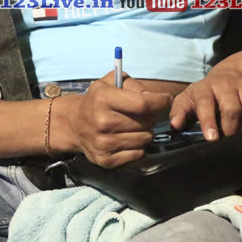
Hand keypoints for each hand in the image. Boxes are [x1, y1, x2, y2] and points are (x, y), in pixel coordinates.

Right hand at [57, 72, 172, 167]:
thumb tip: (153, 96)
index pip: (143, 103)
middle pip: (146, 122)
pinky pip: (137, 154)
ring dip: (145, 132)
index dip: (161, 101)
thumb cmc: (98, 99)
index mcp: (103, 98)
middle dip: (151, 116)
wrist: (73, 123)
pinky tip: (128, 138)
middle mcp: (102, 122)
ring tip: (135, 126)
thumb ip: (133, 84)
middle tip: (144, 114)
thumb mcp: (111, 81)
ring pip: (145, 139)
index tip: (167, 99)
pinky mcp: (105, 159)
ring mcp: (103, 143)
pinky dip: (138, 147)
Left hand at [170, 67, 241, 139]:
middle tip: (227, 145)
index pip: (206, 102)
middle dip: (230, 129)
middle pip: (232, 108)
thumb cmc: (205, 94)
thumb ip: (179, 111)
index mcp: (206, 88)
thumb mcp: (188, 98)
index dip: (209, 120)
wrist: (231, 73)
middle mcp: (228, 85)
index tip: (211, 138)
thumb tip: (175, 126)